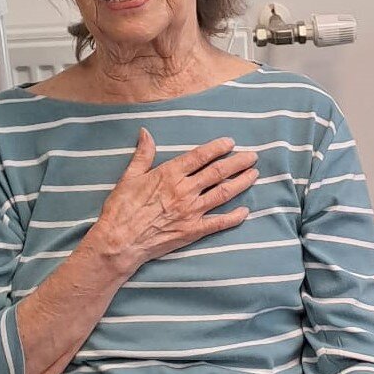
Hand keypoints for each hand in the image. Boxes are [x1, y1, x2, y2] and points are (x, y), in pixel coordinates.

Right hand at [89, 129, 258, 276]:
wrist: (120, 241)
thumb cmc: (121, 209)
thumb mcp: (129, 177)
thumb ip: (143, 154)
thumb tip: (146, 133)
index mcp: (170, 174)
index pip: (200, 156)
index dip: (218, 148)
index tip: (230, 143)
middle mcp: (185, 190)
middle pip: (218, 172)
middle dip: (238, 162)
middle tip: (252, 157)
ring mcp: (191, 211)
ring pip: (224, 193)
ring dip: (241, 183)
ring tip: (254, 175)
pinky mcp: (193, 230)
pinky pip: (219, 222)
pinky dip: (234, 216)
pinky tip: (245, 211)